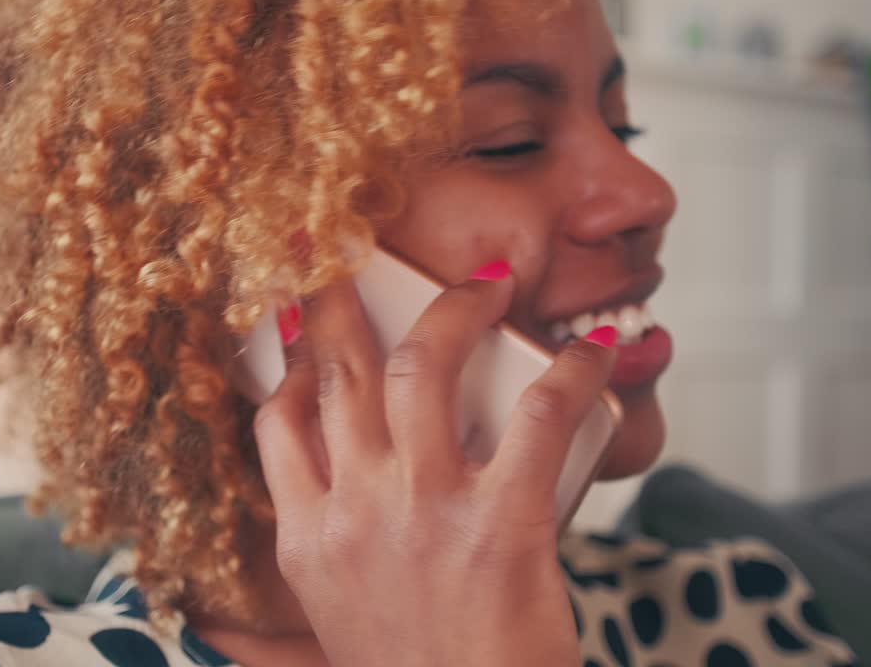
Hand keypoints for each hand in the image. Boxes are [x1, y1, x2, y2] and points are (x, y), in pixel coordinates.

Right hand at [252, 266, 616, 666]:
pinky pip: (538, 418)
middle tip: (354, 250)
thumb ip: (330, 554)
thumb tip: (326, 521)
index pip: (278, 423)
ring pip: (423, 367)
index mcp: (307, 540)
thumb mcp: (338, 620)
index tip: (299, 319)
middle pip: (339, 372)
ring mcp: (423, 513)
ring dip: (457, 309)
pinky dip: (571, 373)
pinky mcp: (501, 526)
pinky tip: (592, 354)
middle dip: (342, 297)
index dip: (288, 358)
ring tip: (490, 281)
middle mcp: (354, 512)